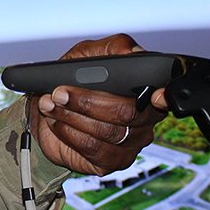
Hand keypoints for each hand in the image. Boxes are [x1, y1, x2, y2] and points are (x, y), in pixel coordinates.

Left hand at [30, 34, 170, 175]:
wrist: (46, 112)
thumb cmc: (72, 80)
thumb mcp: (87, 54)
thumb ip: (112, 47)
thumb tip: (133, 51)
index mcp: (146, 92)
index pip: (164, 97)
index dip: (164, 98)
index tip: (156, 96)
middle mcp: (144, 121)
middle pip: (126, 113)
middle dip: (88, 101)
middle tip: (61, 92)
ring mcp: (130, 144)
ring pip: (107, 132)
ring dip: (72, 116)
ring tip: (52, 104)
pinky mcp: (112, 162)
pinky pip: (94, 149)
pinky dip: (70, 133)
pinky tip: (57, 123)